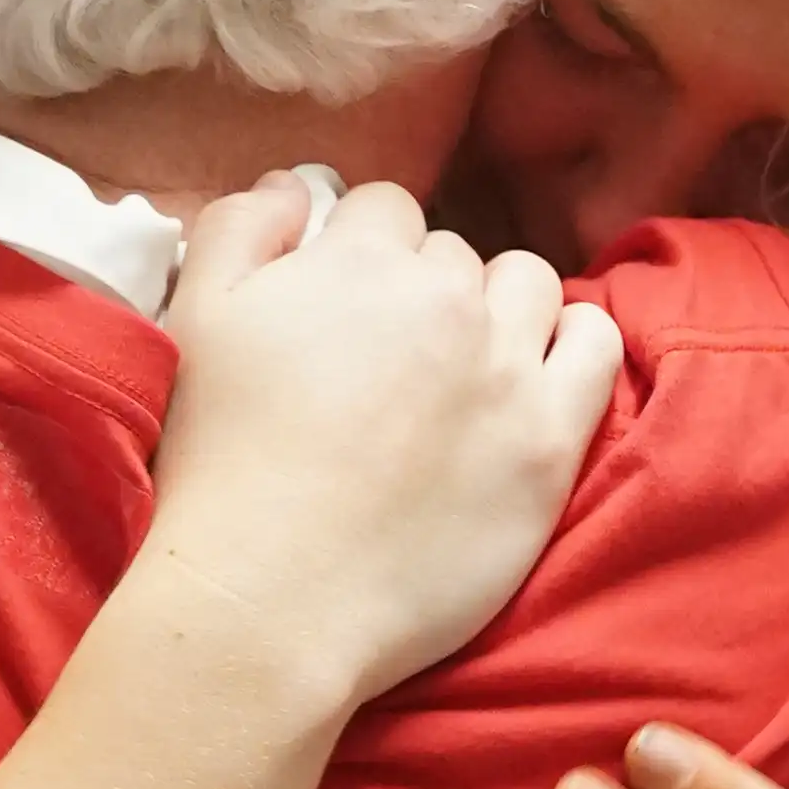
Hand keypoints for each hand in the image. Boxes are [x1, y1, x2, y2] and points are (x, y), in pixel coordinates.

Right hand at [140, 174, 621, 710]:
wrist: (270, 600)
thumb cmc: (219, 462)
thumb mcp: (193, 318)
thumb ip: (241, 229)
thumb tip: (296, 188)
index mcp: (359, 260)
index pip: (384, 210)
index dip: (360, 256)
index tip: (341, 314)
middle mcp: (444, 298)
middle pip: (452, 253)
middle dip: (421, 291)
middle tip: (385, 365)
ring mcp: (506, 369)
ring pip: (527, 284)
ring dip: (496, 308)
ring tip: (459, 370)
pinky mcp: (549, 442)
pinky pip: (596, 346)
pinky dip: (571, 344)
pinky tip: (532, 378)